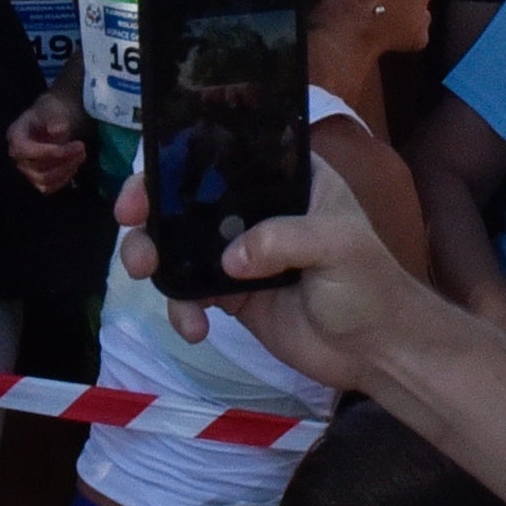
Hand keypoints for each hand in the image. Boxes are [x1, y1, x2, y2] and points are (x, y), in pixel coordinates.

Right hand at [8, 91, 87, 195]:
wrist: (52, 118)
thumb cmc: (50, 112)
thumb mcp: (52, 108)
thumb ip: (54, 118)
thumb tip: (58, 130)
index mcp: (15, 135)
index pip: (24, 149)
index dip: (45, 151)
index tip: (68, 146)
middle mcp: (17, 155)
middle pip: (35, 167)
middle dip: (62, 159)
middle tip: (82, 147)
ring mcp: (26, 168)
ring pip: (43, 180)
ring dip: (65, 170)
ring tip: (81, 155)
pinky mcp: (37, 178)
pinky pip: (49, 187)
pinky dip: (64, 179)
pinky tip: (75, 165)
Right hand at [113, 156, 428, 395]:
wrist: (376, 352)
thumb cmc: (369, 284)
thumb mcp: (340, 245)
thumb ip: (286, 240)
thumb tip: (228, 259)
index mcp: (289, 179)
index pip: (230, 153)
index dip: (185, 154)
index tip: (152, 173)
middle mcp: (258, 208)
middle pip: (190, 194)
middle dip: (151, 204)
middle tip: (130, 221)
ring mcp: (240, 252)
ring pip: (179, 242)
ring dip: (153, 254)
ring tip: (145, 273)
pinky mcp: (231, 295)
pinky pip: (190, 292)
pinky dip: (181, 307)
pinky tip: (194, 329)